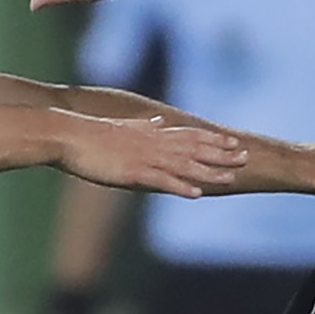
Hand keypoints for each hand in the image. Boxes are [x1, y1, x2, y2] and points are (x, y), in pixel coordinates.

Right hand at [59, 112, 245, 197]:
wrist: (67, 135)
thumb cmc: (91, 133)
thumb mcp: (124, 126)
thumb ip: (144, 125)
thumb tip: (158, 120)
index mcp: (151, 133)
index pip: (189, 135)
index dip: (213, 139)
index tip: (234, 141)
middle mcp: (153, 143)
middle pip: (194, 149)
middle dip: (221, 154)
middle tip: (246, 157)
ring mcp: (144, 158)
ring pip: (184, 165)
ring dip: (209, 172)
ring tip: (231, 178)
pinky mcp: (133, 172)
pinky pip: (162, 181)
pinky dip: (181, 187)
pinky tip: (197, 193)